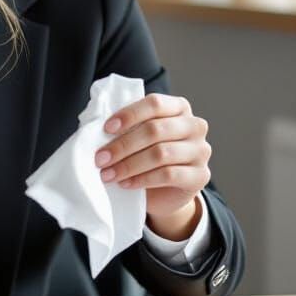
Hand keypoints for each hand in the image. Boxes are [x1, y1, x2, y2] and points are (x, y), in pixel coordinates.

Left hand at [93, 92, 211, 232]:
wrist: (162, 192)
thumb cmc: (144, 157)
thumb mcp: (135, 137)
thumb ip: (123, 125)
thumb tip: (94, 120)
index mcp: (179, 107)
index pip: (154, 103)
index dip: (129, 115)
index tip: (106, 129)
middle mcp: (194, 125)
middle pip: (155, 130)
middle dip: (122, 145)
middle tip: (100, 158)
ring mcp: (201, 151)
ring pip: (161, 153)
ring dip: (128, 165)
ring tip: (107, 174)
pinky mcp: (200, 176)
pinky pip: (169, 175)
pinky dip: (142, 179)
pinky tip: (125, 184)